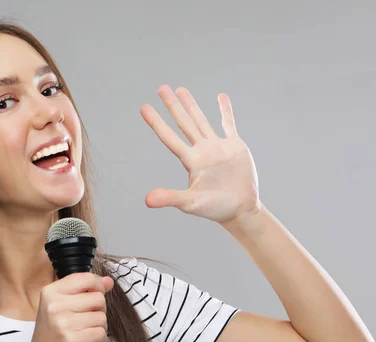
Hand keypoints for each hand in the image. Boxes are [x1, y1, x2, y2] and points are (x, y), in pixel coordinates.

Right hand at [27, 272, 113, 341]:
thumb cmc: (53, 333)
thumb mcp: (61, 306)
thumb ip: (85, 290)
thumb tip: (108, 281)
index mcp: (50, 292)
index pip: (85, 278)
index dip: (98, 285)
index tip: (97, 293)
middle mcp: (55, 305)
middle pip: (98, 297)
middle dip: (100, 309)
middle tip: (89, 318)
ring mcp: (62, 323)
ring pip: (101, 316)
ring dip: (100, 326)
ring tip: (87, 331)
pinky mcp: (72, 340)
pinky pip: (100, 332)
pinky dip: (100, 339)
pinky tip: (91, 341)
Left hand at [140, 86, 261, 223]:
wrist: (240, 210)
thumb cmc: (214, 208)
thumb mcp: (190, 203)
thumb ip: (170, 198)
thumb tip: (146, 200)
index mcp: (190, 160)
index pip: (169, 137)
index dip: (156, 122)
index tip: (144, 107)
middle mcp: (201, 150)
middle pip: (183, 123)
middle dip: (172, 106)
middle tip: (161, 88)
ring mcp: (217, 147)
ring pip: (201, 120)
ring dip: (191, 105)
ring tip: (180, 89)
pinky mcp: (234, 147)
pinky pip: (228, 124)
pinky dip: (225, 110)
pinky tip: (220, 96)